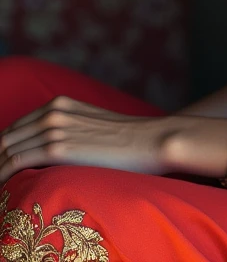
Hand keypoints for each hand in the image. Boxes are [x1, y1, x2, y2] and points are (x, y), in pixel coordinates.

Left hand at [0, 96, 176, 181]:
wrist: (149, 139)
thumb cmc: (127, 140)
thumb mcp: (92, 125)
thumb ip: (70, 130)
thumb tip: (57, 149)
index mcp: (60, 104)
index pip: (15, 127)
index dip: (2, 148)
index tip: (1, 165)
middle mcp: (53, 112)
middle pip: (6, 137)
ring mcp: (55, 128)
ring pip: (6, 149)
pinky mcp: (58, 148)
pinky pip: (16, 161)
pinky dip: (3, 174)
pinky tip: (2, 187)